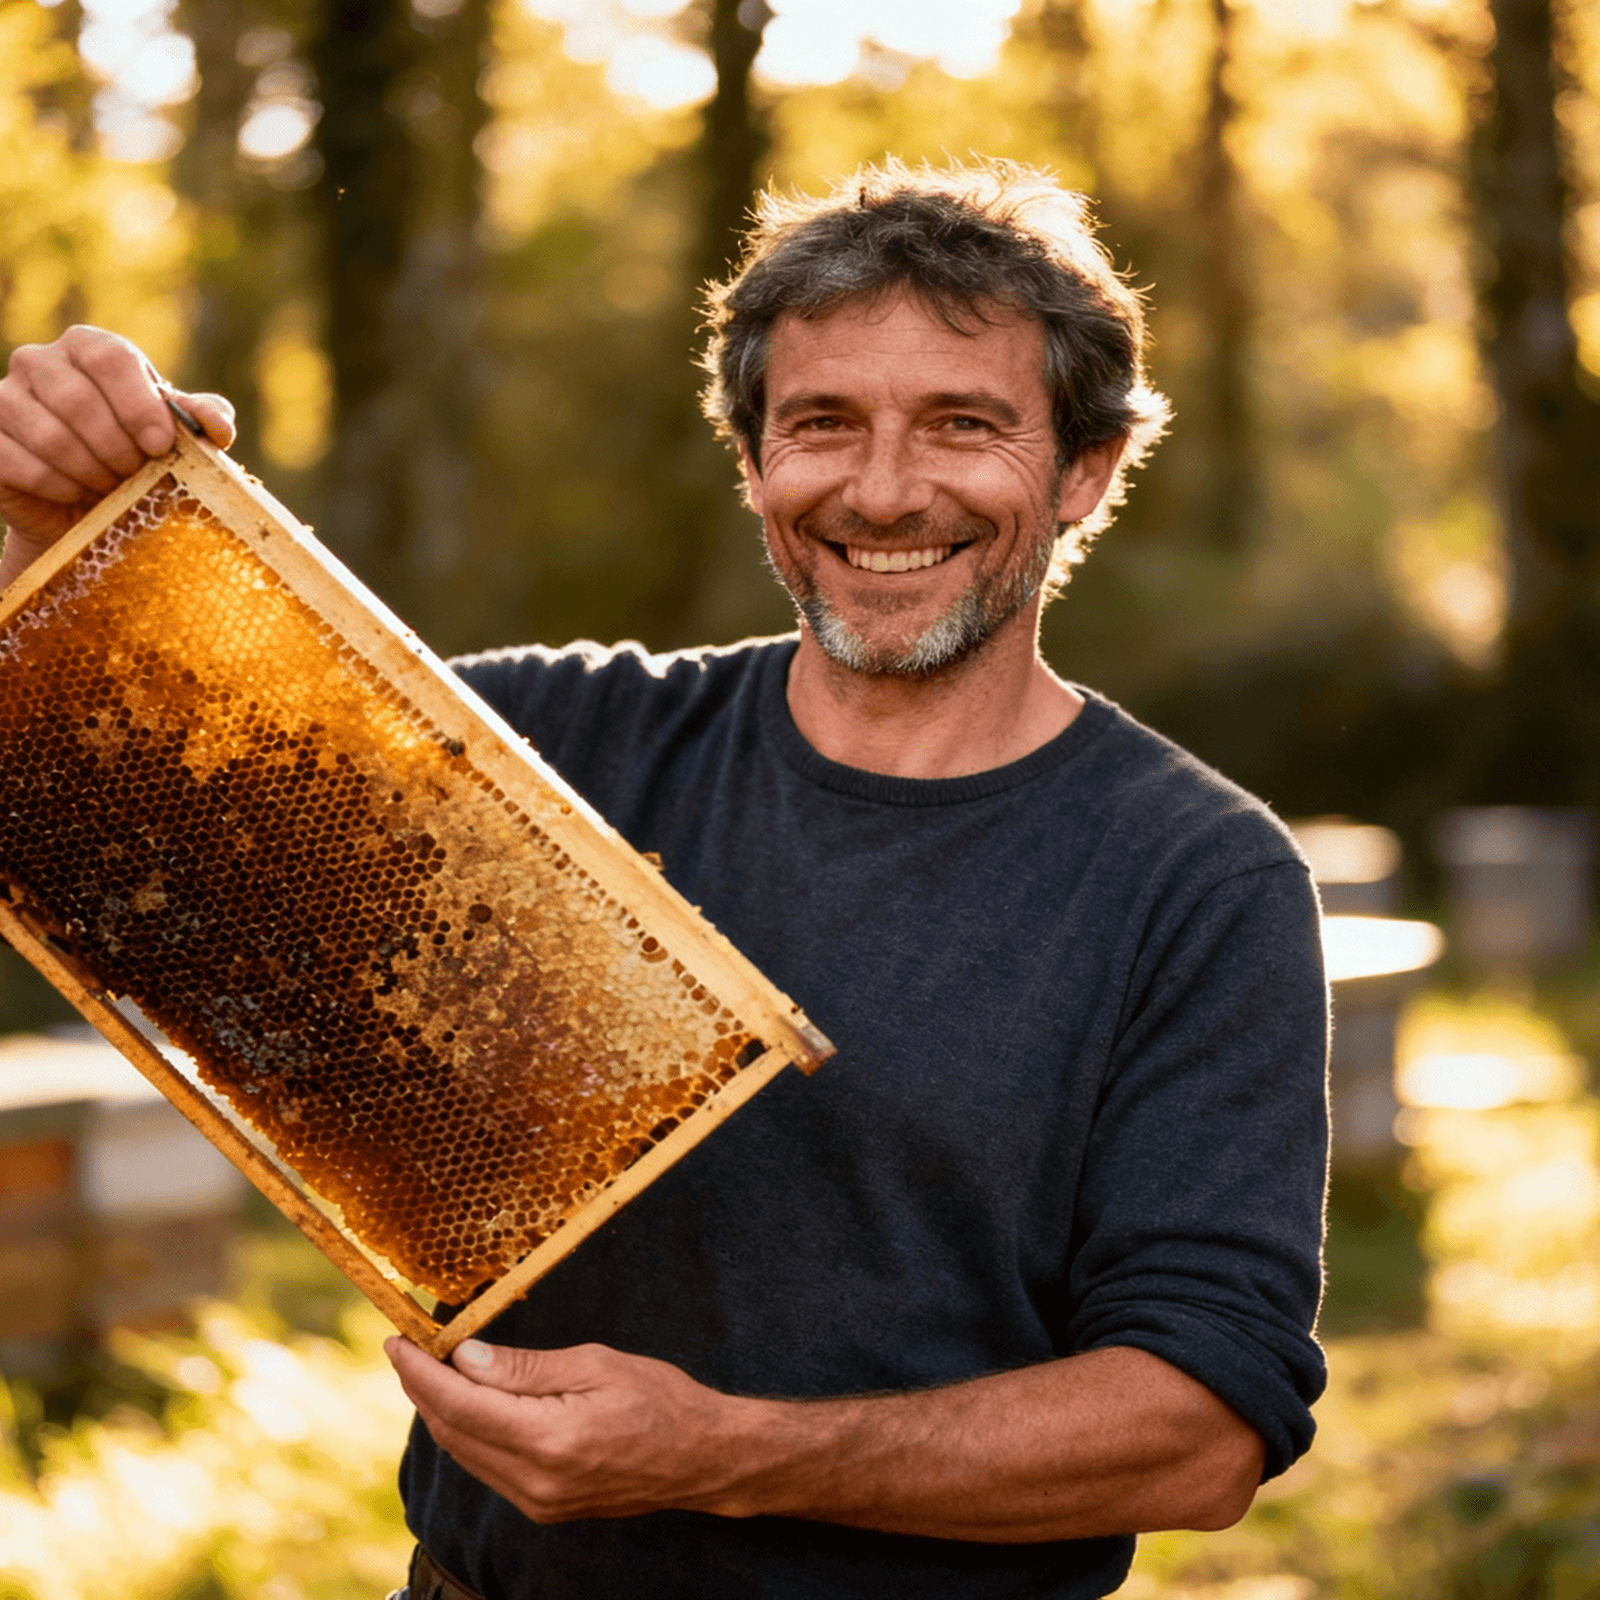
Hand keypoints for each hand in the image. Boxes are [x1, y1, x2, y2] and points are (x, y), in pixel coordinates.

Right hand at [0, 325, 233, 567]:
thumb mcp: (178, 439)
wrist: (88, 510)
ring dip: (90, 472)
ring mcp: (4, 397)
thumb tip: (217, 425)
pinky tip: (76, 494)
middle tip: (135, 475)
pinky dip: (57, 486)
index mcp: (89, 347)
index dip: (139, 405)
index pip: (111, 357)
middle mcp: (39, 361)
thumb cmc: (140, 463)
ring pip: (49, 435)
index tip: (161, 446)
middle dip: (117, 449)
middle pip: (78, 399)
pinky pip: (18, 462)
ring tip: (110, 487)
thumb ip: (202, 422)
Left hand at [386, 1336, 763, 1523]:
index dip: (420, 1373)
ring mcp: (538, 1502)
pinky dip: (469, 1432)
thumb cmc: (660, 1400)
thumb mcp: (594, 1365)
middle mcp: (535, 1482)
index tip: (397, 1342)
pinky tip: (468, 1402)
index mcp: (549, 1440)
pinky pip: (489, 1467)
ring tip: (430, 1369)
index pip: (460, 1405)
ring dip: (442, 1411)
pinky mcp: (543, 1508)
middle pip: (454, 1433)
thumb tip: (465, 1359)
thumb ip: (525, 1368)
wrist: (702, 1459)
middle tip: (408, 1349)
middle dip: (422, 1389)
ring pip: (466, 1453)